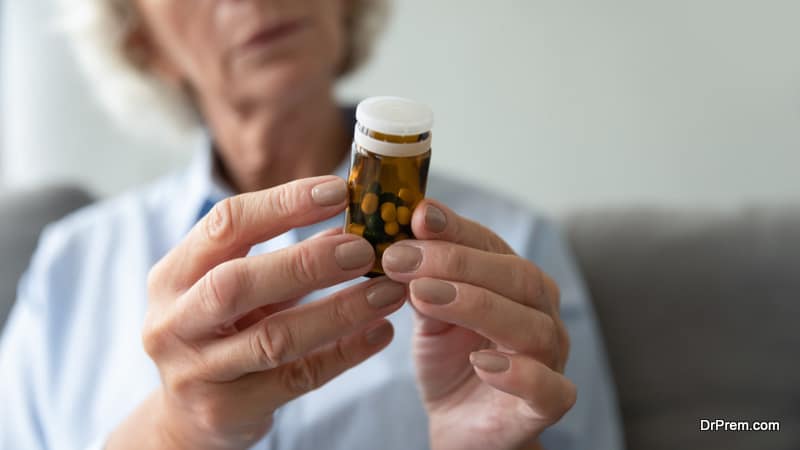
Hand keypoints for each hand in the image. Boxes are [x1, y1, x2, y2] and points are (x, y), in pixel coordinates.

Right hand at [108, 176, 405, 449]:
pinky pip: (297, 379)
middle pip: (237, 283)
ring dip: (340, 311)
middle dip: (307, 262)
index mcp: (173, 275)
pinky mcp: (226, 411)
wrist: (187, 417)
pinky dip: (345, 353)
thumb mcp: (237, 289)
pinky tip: (380, 333)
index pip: (225, 225)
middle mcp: (173, 321)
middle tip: (366, 250)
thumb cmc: (219, 334)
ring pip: (274, 338)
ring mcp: (195, 371)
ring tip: (389, 292)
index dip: (283, 204)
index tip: (340, 191)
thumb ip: (284, 258)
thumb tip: (351, 225)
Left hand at [382, 199, 574, 449]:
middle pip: (518, 277)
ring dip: (475, 306)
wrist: (460, 423)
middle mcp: (540, 313)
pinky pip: (548, 388)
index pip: (491, 244)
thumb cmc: (451, 360)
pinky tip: (480, 363)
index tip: (417, 215)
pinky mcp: (547, 404)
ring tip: (424, 296)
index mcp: (514, 282)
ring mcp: (550, 359)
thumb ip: (422, 280)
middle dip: (457, 263)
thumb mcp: (428, 312)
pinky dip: (519, 374)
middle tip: (402, 258)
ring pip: (532, 326)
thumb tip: (401, 244)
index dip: (455, 228)